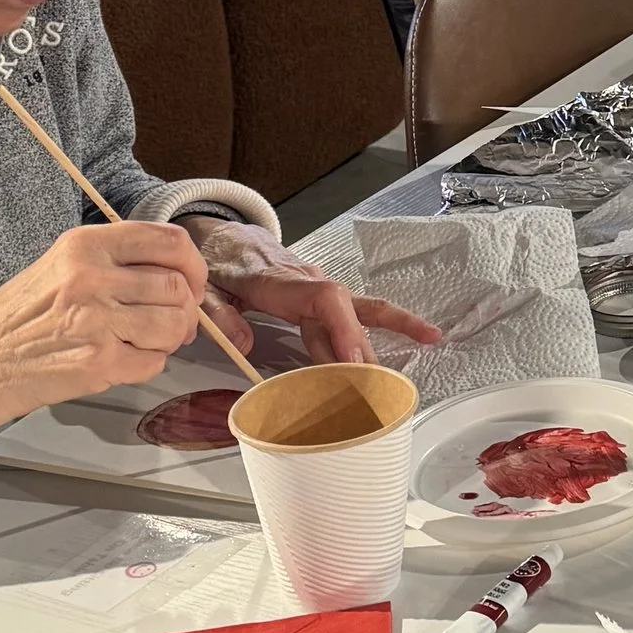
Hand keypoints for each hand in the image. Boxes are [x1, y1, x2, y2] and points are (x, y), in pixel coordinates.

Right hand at [0, 223, 218, 446]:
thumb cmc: (19, 317)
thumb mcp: (61, 266)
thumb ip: (116, 263)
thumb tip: (177, 275)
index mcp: (84, 245)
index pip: (169, 240)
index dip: (193, 264)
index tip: (192, 282)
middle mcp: (91, 277)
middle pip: (178, 287)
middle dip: (185, 309)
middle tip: (173, 321)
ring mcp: (96, 320)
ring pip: (174, 325)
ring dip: (171, 338)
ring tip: (148, 341)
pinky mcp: (98, 362)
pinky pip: (154, 362)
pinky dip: (149, 364)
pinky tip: (124, 360)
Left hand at [191, 225, 441, 368]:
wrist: (227, 237)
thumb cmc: (219, 264)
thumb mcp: (207, 288)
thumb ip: (221, 315)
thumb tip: (244, 346)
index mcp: (282, 282)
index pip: (324, 299)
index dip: (343, 329)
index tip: (352, 362)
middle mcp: (310, 283)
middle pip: (346, 316)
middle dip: (360, 355)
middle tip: (369, 394)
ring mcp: (322, 289)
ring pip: (359, 317)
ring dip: (374, 349)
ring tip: (393, 381)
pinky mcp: (326, 297)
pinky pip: (364, 311)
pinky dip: (394, 323)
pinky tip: (425, 335)